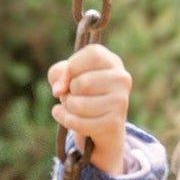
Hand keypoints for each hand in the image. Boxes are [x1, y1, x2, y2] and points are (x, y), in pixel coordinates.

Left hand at [48, 43, 131, 177]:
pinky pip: (80, 123)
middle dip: (68, 91)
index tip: (66, 78)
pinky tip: (63, 116)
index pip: (93, 55)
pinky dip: (66, 120)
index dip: (73, 67)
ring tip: (70, 106)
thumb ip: (59, 73)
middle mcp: (121, 79)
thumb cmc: (83, 91)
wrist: (103, 123)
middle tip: (69, 95)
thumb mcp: (69, 75)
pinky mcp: (114, 123)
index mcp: (112, 61)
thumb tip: (59, 90)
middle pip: (83, 83)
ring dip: (67, 106)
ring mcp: (120, 102)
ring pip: (79, 105)